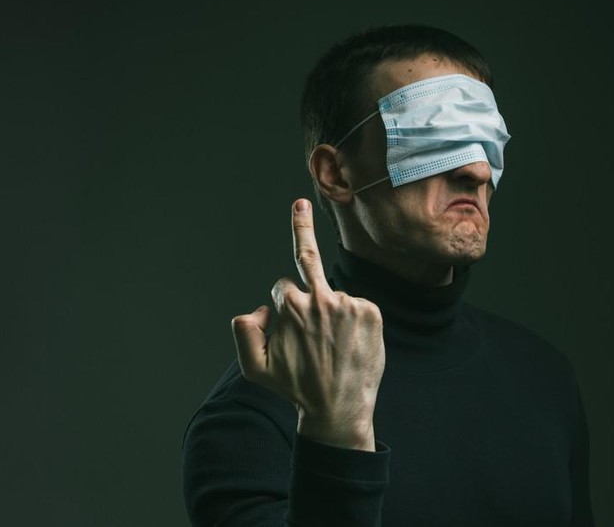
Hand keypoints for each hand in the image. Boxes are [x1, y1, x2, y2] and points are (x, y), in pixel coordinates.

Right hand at [231, 198, 384, 450]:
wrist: (339, 409)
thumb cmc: (296, 388)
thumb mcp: (254, 368)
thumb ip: (242, 332)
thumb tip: (259, 307)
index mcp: (291, 306)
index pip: (281, 287)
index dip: (283, 310)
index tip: (288, 326)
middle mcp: (320, 298)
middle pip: (308, 256)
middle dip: (300, 227)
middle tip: (299, 204)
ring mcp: (348, 303)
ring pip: (333, 297)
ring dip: (332, 316)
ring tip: (336, 349)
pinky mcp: (371, 311)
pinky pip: (356, 306)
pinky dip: (353, 322)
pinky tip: (351, 346)